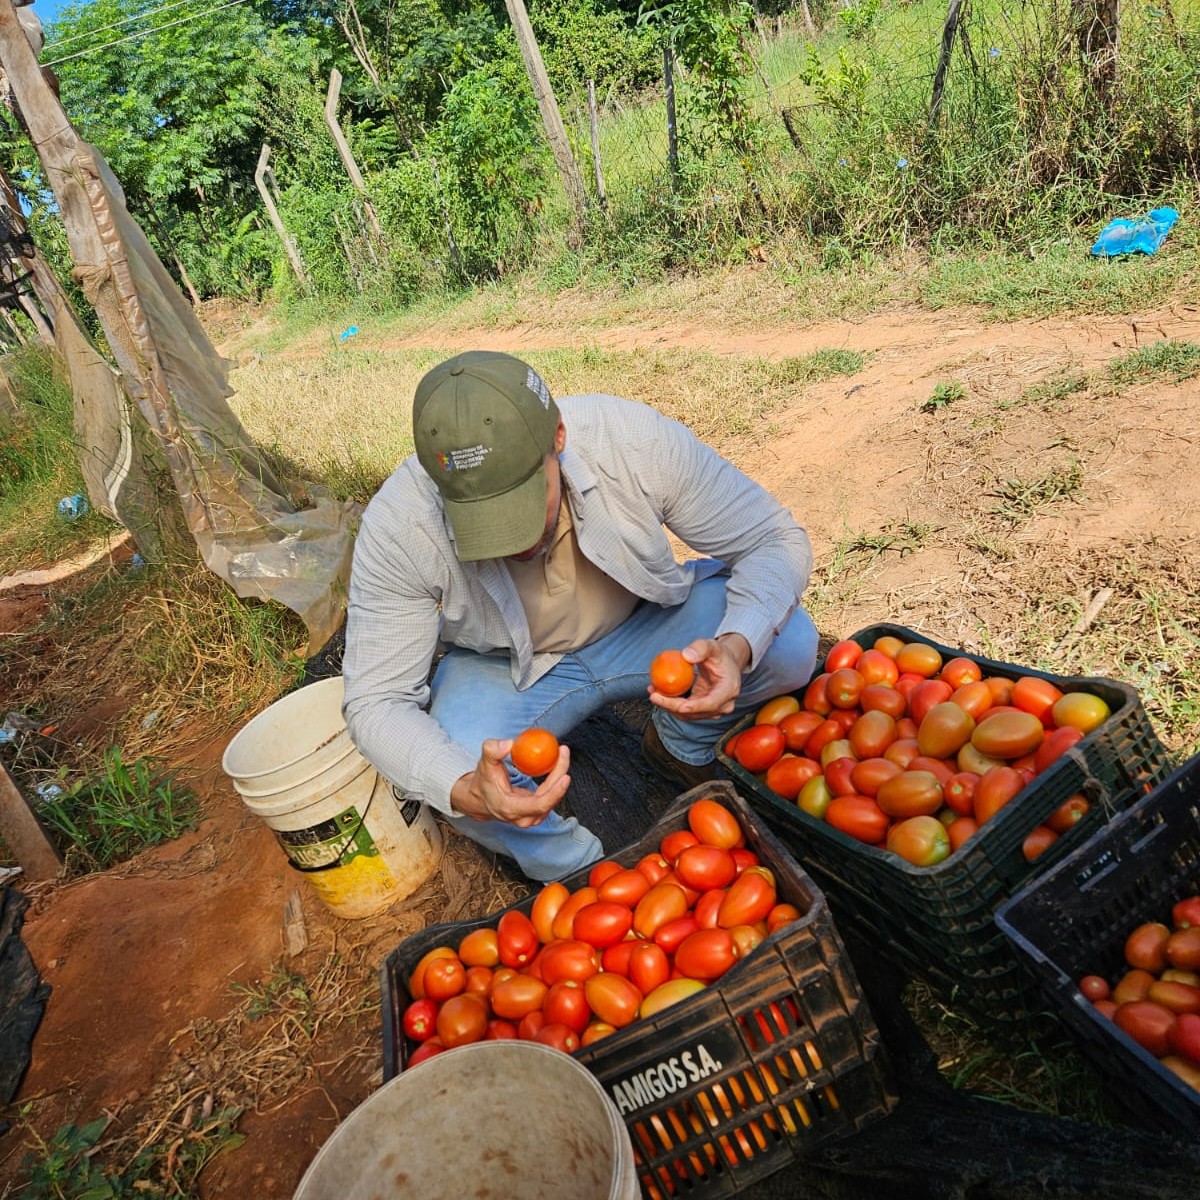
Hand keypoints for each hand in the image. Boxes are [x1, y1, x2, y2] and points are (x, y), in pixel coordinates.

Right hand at [449, 737, 570, 827]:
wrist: (478, 799)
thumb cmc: (483, 782)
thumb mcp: (484, 764)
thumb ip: (492, 751)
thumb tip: (509, 744)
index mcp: (511, 808)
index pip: (539, 805)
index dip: (556, 792)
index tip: (566, 775)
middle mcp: (523, 818)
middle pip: (550, 799)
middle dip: (560, 774)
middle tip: (563, 752)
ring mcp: (531, 817)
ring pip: (553, 798)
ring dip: (559, 775)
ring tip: (561, 754)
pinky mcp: (535, 812)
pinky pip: (550, 796)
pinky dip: (556, 780)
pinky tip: (557, 763)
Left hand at [649, 633, 750, 719]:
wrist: (724, 664)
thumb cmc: (720, 655)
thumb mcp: (712, 646)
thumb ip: (701, 648)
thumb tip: (686, 655)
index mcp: (728, 690)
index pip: (711, 703)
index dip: (695, 707)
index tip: (678, 705)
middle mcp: (722, 704)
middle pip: (695, 712)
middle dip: (672, 706)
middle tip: (654, 695)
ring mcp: (712, 710)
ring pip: (687, 714)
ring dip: (668, 706)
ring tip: (653, 691)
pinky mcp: (701, 710)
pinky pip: (684, 710)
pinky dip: (670, 704)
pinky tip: (658, 693)